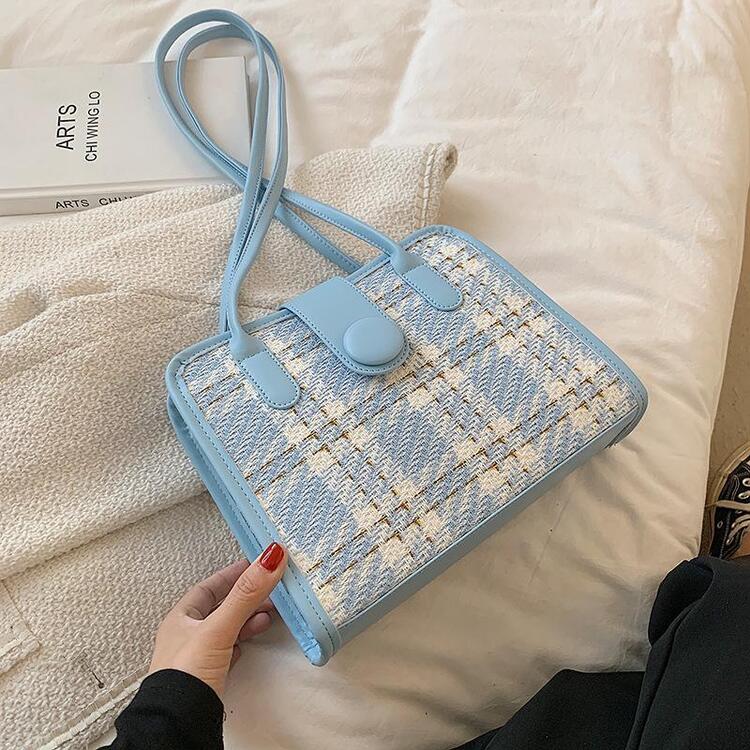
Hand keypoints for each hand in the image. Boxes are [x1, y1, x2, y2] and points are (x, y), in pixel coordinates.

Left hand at [148, 542, 285, 697]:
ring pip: (227, 629)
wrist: (179, 724)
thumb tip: (270, 557)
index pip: (209, 586)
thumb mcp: (218, 627)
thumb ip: (245, 594)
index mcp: (181, 617)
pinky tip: (252, 641)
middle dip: (247, 597)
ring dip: (248, 619)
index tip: (255, 565)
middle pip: (221, 607)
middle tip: (271, 589)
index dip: (232, 574)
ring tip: (270, 614)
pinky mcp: (209, 677)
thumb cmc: (187, 673)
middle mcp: (187, 634)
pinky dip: (244, 641)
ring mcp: (197, 657)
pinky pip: (229, 650)